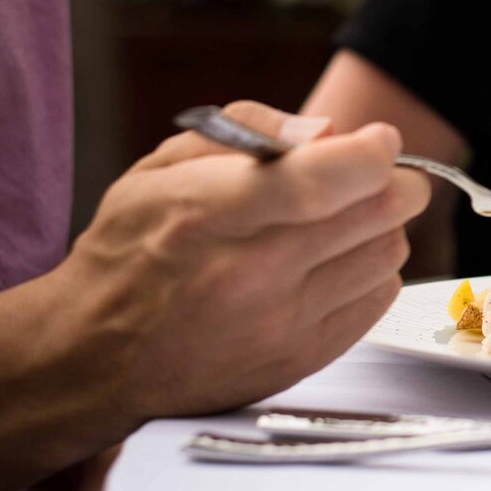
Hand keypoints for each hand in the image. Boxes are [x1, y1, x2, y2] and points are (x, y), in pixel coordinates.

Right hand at [60, 100, 430, 420]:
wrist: (97, 359)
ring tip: (338, 223)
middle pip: (380, 211)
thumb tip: (331, 131)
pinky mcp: (304, 358)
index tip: (379, 139)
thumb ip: (249, 131)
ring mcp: (282, 324)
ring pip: (390, 250)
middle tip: (369, 174)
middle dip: (392, 179)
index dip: (371, 153)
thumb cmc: (132, 252)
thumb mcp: (161, 169)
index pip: (319, 182)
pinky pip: (381, 296)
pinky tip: (330, 265)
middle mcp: (250, 274)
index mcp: (208, 215)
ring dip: (380, 226)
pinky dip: (371, 270)